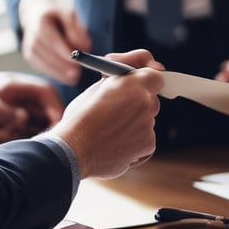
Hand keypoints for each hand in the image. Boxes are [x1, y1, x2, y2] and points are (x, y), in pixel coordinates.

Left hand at [0, 72, 63, 143]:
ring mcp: (23, 111)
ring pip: (35, 127)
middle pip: (47, 114)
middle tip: (13, 133)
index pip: (49, 95)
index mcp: (23, 86)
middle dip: (33, 129)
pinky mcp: (17, 124)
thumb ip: (7, 112)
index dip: (55, 110)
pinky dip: (10, 137)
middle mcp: (27, 99)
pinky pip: (22, 134)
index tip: (53, 127)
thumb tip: (25, 118)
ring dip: (17, 134)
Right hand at [18, 0, 91, 84]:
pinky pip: (42, 67)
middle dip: (63, 66)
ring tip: (74, 79)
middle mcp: (31, 35)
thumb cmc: (56, 15)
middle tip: (77, 75)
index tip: (77, 62)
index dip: (64, 52)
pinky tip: (66, 78)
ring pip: (43, 63)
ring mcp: (28, 47)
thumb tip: (85, 48)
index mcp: (41, 21)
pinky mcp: (30, 56)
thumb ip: (77, 30)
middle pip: (47, 53)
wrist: (35, 13)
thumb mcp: (69, 14)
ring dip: (59, 72)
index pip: (53, 39)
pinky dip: (54, 74)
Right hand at [50, 49, 163, 178]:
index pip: (155, 76)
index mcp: (132, 84)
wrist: (73, 153)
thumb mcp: (94, 91)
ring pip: (146, 122)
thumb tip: (126, 83)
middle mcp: (145, 103)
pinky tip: (114, 145)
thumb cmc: (78, 122)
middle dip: (138, 104)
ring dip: (133, 125)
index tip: (141, 85)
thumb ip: (117, 85)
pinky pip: (145, 140)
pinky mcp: (148, 145)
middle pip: (151, 100)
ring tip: (109, 132)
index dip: (148, 81)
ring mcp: (148, 125)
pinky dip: (134, 143)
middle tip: (120, 111)